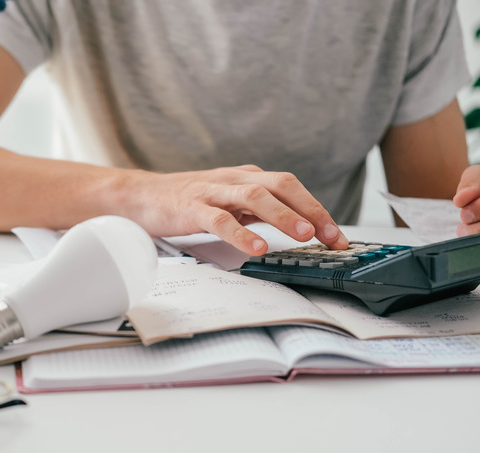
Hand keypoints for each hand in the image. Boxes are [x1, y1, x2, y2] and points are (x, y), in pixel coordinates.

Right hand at [126, 165, 349, 255]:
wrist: (141, 196)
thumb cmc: (188, 201)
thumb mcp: (231, 202)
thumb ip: (260, 211)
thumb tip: (300, 227)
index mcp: (247, 177)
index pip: (291, 188)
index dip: (318, 210)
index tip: (337, 236)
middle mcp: (234, 179)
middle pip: (281, 185)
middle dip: (310, 210)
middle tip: (330, 236)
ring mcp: (213, 192)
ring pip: (254, 197)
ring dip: (283, 216)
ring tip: (304, 236)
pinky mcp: (191, 208)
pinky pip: (220, 219)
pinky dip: (241, 233)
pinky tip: (256, 248)